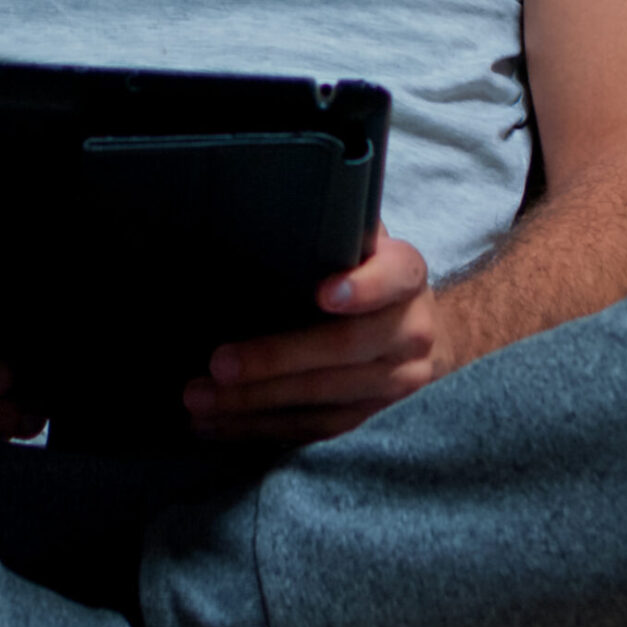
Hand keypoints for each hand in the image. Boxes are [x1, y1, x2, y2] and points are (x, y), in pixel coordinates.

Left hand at [182, 225, 454, 445]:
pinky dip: (264, 430)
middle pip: (344, 351)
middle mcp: (410, 333)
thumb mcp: (367, 244)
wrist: (425, 337)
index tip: (324, 292)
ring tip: (200, 399)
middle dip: (276, 359)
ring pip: (325, 401)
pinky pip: (317, 432)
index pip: (393, 276)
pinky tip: (218, 425)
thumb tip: (273, 194)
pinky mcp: (374, 423)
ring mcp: (397, 386)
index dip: (362, 287)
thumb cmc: (373, 277)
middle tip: (219, 363)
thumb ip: (336, 227)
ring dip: (256, 405)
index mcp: (407, 277)